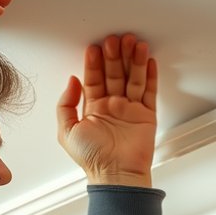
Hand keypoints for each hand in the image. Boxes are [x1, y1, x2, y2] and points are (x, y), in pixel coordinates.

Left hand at [57, 34, 158, 187]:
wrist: (115, 175)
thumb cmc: (92, 159)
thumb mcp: (66, 131)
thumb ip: (65, 104)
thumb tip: (72, 80)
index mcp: (93, 108)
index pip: (94, 79)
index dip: (94, 63)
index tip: (94, 47)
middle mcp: (112, 106)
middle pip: (114, 74)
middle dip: (114, 56)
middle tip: (115, 39)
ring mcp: (130, 109)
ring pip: (132, 78)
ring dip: (133, 60)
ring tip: (133, 43)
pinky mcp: (146, 115)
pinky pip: (149, 91)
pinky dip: (150, 75)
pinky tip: (148, 60)